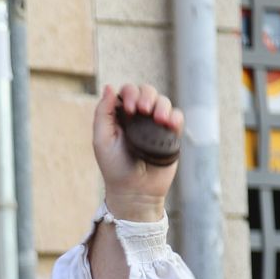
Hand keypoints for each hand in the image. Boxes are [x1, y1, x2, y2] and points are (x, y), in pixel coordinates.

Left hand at [92, 83, 182, 221]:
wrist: (134, 191)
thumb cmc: (114, 167)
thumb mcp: (102, 140)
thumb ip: (103, 114)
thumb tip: (109, 86)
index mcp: (121, 116)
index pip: (128, 92)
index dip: (130, 94)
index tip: (129, 109)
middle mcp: (139, 118)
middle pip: (147, 91)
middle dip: (146, 95)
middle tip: (143, 111)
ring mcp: (156, 125)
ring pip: (163, 102)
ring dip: (161, 105)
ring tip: (158, 119)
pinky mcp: (170, 136)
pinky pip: (177, 118)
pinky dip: (175, 117)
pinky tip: (169, 124)